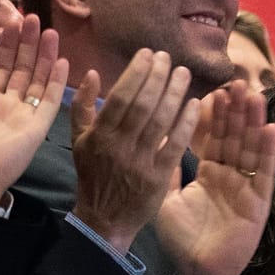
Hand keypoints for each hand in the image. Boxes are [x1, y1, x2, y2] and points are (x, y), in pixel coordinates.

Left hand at [0, 15, 68, 207]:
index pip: (1, 68)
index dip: (7, 47)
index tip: (11, 24)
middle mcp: (7, 105)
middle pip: (22, 68)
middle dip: (28, 43)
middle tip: (33, 19)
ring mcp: (24, 115)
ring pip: (38, 79)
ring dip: (44, 55)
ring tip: (49, 31)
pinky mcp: (36, 127)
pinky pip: (50, 100)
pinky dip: (57, 81)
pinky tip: (62, 60)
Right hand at [70, 49, 198, 252]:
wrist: (103, 220)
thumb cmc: (93, 174)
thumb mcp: (79, 141)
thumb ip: (82, 106)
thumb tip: (92, 73)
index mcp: (99, 135)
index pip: (119, 97)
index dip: (136, 73)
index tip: (148, 54)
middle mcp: (119, 146)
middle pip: (142, 104)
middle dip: (157, 77)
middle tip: (168, 57)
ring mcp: (140, 161)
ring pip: (160, 121)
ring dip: (174, 93)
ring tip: (183, 73)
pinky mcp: (158, 176)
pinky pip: (175, 144)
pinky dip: (186, 122)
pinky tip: (195, 103)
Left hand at [156, 81, 274, 274]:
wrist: (197, 272)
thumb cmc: (182, 239)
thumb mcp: (167, 198)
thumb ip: (167, 170)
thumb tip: (158, 140)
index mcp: (209, 172)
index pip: (211, 137)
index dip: (212, 116)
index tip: (211, 91)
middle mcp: (230, 175)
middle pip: (234, 136)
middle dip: (235, 110)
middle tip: (236, 82)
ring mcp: (246, 186)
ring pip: (251, 148)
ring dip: (254, 121)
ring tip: (254, 95)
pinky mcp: (259, 201)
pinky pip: (265, 172)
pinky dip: (268, 151)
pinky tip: (271, 128)